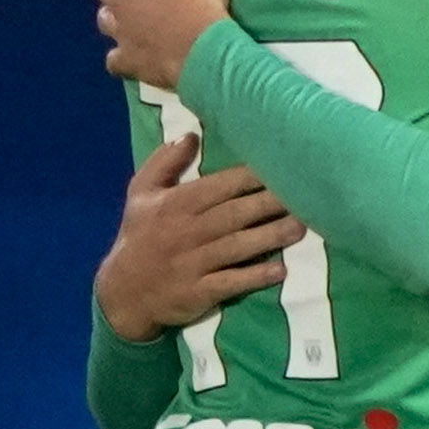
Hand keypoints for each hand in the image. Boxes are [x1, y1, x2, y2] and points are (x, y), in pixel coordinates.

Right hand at [95, 131, 299, 342]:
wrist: (122, 293)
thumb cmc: (138, 238)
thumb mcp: (140, 194)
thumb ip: (163, 163)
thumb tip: (190, 135)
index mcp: (175, 204)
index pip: (220, 186)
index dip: (253, 177)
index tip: (283, 166)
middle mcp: (186, 231)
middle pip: (235, 214)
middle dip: (270, 203)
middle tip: (306, 195)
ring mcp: (192, 264)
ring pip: (238, 246)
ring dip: (271, 236)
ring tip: (301, 227)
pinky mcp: (197, 292)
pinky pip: (231, 282)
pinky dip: (255, 277)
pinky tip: (280, 271)